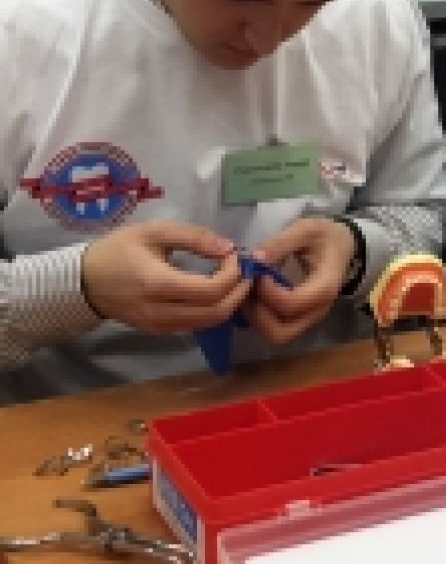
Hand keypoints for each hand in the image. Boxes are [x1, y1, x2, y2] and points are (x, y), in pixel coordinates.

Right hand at [81, 220, 247, 335]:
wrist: (83, 281)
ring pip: (208, 323)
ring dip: (228, 302)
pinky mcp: (158, 332)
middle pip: (216, 312)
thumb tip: (228, 248)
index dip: (233, 274)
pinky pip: (195, 325)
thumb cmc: (118, 250)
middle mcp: (160, 312)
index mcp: (158, 284)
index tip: (234, 255)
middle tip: (243, 271)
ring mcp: (159, 326)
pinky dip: (213, 310)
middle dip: (238, 292)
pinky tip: (214, 291)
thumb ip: (194, 237)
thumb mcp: (154, 231)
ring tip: (232, 279)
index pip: (211, 290)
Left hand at [244, 216, 357, 347]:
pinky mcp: (299, 320)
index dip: (267, 291)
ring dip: (256, 317)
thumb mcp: (306, 229)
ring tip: (250, 290)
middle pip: (281, 333)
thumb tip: (252, 259)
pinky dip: (259, 317)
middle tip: (249, 287)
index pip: (291, 304)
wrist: (343, 246)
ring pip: (275, 335)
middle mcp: (318, 311)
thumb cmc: (325, 237)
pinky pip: (274, 329)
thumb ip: (280, 242)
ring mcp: (308, 319)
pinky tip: (256, 294)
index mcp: (325, 288)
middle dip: (257, 313)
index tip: (258, 270)